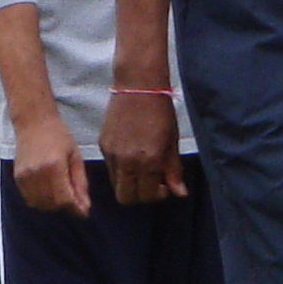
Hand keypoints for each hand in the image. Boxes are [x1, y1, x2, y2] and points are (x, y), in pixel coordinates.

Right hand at [11, 108, 90, 214]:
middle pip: (53, 204)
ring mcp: (25, 177)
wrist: (33, 123)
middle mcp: (37, 174)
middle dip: (66, 207)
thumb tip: (85, 207)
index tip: (85, 211)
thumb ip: (80, 183)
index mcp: (54, 166)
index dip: (76, 209)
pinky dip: (41, 201)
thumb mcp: (75, 157)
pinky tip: (49, 192)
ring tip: (62, 196)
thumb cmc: (58, 136)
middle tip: (75, 201)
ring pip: (40, 205)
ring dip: (53, 206)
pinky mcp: (17, 178)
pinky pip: (30, 200)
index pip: (65, 199)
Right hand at [102, 87, 187, 204]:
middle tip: (151, 181)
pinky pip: (110, 168)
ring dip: (129, 183)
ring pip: (116, 184)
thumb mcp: (172, 142)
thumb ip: (173, 171)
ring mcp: (112, 154)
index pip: (146, 196)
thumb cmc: (160, 112)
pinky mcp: (103, 145)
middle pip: (125, 198)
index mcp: (147, 161)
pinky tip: (132, 154)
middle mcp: (126, 162)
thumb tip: (179, 193)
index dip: (156, 195)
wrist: (138, 85)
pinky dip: (121, 169)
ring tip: (142, 167)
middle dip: (139, 195)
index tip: (163, 185)